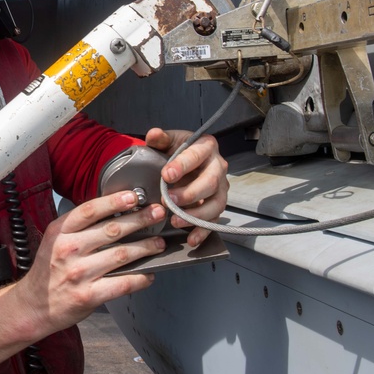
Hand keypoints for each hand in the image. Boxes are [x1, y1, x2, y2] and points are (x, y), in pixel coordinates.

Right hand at [14, 191, 166, 334]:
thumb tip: (115, 211)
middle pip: (111, 230)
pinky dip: (140, 278)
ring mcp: (79, 273)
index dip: (114, 201)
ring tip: (158, 243)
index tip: (134, 196)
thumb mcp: (55, 240)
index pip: (90, 210)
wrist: (34, 306)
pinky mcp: (88, 296)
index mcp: (59, 232)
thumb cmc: (49, 270)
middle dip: (140, 219)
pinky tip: (149, 274)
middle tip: (158, 213)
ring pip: (122, 255)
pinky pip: (122, 283)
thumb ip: (78, 227)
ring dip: (146, 247)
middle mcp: (68, 250)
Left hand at [144, 127, 228, 246]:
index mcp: (206, 147)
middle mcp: (218, 167)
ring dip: (196, 215)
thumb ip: (160, 139)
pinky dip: (204, 231)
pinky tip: (191, 239)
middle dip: (189, 193)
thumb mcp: (168, 142)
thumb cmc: (176, 151)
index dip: (182, 165)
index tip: (166, 174)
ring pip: (216, 204)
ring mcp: (220, 188)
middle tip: (168, 200)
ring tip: (175, 220)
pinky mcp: (217, 205)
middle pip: (210, 183)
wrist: (183, 163)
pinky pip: (214, 220)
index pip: (197, 155)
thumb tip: (153, 134)